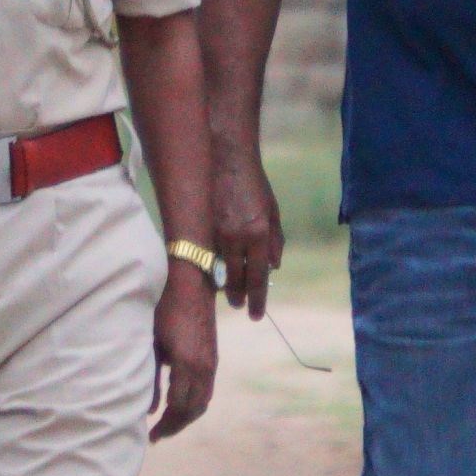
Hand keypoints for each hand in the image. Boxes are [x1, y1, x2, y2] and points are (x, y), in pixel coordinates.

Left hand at [150, 264, 217, 438]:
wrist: (191, 280)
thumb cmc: (164, 307)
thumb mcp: (151, 342)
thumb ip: (151, 377)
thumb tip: (149, 409)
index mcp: (187, 364)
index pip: (178, 407)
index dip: (165, 424)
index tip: (150, 435)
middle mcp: (204, 366)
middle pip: (194, 409)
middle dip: (176, 425)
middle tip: (157, 435)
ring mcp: (211, 362)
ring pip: (203, 401)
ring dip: (187, 416)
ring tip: (168, 424)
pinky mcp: (212, 356)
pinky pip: (207, 389)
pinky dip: (195, 403)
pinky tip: (180, 403)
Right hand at [211, 146, 283, 318]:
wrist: (226, 160)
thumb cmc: (254, 185)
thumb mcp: (273, 212)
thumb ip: (275, 241)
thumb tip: (273, 267)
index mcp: (259, 234)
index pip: (258, 277)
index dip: (257, 299)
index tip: (255, 315)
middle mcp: (237, 237)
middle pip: (235, 279)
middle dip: (238, 296)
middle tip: (240, 305)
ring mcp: (215, 233)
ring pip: (217, 271)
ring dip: (224, 285)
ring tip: (228, 294)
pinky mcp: (200, 227)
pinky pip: (206, 256)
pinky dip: (211, 266)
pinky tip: (214, 271)